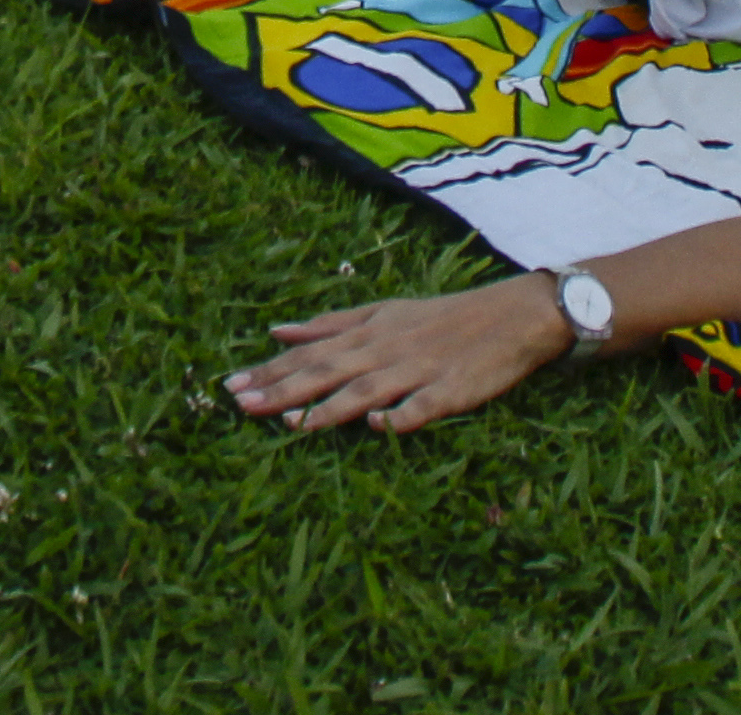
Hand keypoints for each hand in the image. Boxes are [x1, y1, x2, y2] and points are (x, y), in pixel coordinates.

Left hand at [223, 278, 570, 434]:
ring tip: (294, 424)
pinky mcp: (452, 390)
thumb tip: (277, 329)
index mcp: (368, 331)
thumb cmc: (440, 319)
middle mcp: (385, 348)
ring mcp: (418, 370)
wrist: (510, 316)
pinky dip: (402, 417)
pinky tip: (380, 428)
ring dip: (330, 408)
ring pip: (368, 390)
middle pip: (328, 369)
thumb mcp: (381, 313)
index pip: (310, 351)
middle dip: (283, 388)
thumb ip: (330, 324)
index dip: (270, 369)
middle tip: (241, 404)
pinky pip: (423, 406)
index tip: (229, 384)